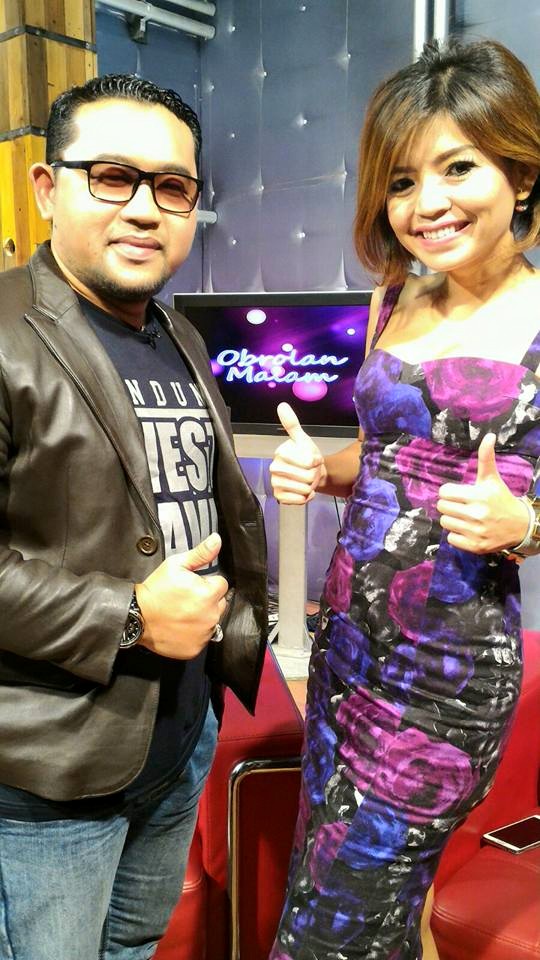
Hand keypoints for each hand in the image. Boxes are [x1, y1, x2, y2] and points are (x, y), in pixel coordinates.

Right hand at [136, 533, 228, 658]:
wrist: (136, 617)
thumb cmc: (156, 589)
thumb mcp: (176, 565)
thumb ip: (200, 554)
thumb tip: (217, 540)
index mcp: (209, 593)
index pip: (221, 584)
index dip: (206, 583)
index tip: (191, 585)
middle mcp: (211, 615)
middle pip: (219, 603)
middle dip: (207, 599)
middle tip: (186, 599)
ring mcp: (204, 634)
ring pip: (212, 620)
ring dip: (202, 616)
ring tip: (182, 613)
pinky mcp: (196, 648)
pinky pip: (203, 637)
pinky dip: (195, 633)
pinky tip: (180, 626)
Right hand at [269, 403, 325, 503]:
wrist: (309, 474)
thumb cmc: (306, 456)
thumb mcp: (303, 439)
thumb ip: (292, 424)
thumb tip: (282, 405)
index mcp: (280, 452)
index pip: (308, 462)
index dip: (316, 461)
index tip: (314, 459)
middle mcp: (274, 468)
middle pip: (307, 476)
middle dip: (314, 475)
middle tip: (310, 471)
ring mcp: (275, 483)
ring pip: (305, 488)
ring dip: (311, 486)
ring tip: (306, 480)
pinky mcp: (279, 497)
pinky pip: (300, 500)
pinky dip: (306, 497)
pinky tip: (303, 490)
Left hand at [437, 433, 529, 553]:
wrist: (520, 526)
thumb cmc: (501, 499)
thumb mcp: (492, 479)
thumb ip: (486, 458)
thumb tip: (489, 435)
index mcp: (479, 495)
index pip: (444, 492)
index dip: (449, 492)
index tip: (459, 494)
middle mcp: (477, 514)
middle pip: (442, 507)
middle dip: (449, 505)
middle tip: (460, 506)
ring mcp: (476, 532)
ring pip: (445, 523)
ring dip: (452, 520)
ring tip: (464, 518)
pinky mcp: (476, 546)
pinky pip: (451, 539)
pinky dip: (457, 535)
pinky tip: (468, 530)